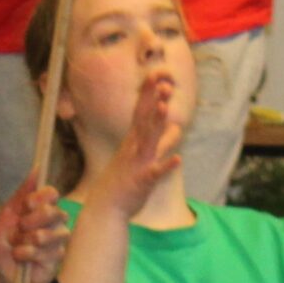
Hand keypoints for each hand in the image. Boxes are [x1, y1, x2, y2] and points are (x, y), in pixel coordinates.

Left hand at [0, 174, 66, 282]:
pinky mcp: (58, 255)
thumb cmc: (5, 241)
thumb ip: (22, 193)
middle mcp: (54, 220)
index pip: (51, 193)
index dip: (38, 198)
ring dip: (24, 242)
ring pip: (46, 234)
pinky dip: (26, 255)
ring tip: (17, 246)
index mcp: (42, 206)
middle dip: (28, 222)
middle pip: (51, 212)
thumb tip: (36, 169)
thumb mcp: (7, 215)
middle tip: (19, 229)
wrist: (3, 270)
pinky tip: (22, 258)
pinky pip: (44, 252)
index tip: (26, 205)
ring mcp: (58, 237)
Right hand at [79, 72, 182, 218]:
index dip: (148, 95)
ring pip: (148, 140)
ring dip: (156, 124)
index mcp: (132, 141)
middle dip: (152, 100)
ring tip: (165, 107)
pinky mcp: (142, 181)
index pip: (141, 113)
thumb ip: (162, 143)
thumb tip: (178, 129)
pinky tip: (178, 159)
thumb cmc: (122, 181)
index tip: (155, 76)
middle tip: (160, 80)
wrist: (105, 207)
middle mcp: (134, 148)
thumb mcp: (141, 157)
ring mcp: (137, 163)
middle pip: (144, 120)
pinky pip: (155, 172)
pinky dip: (166, 165)